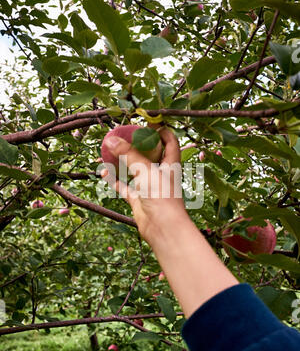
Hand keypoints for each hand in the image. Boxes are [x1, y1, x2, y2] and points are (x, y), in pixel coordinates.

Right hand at [101, 127, 188, 245]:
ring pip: (134, 169)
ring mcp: (149, 186)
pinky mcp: (139, 198)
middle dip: (136, 144)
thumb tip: (111, 139)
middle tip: (122, 134)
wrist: (163, 228)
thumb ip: (128, 154)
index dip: (161, 130)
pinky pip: (124, 186)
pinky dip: (114, 180)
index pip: (170, 141)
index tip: (147, 122)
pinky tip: (104, 173)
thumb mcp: (145, 169)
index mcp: (170, 163)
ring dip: (122, 162)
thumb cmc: (162, 196)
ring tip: (108, 151)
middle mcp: (161, 173)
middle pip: (149, 153)